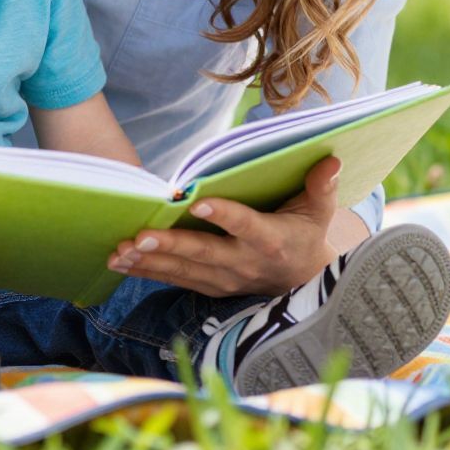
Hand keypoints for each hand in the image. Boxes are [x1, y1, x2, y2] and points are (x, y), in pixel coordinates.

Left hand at [106, 157, 342, 296]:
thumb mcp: (320, 211)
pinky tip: (119, 262)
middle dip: (171, 246)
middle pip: (204, 254)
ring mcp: (224, 279)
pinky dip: (146, 272)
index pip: (245, 226)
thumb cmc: (306, 234)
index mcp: (271, 241)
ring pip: (183, 270)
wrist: (302, 282)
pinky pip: (174, 280)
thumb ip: (322, 187)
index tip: (197, 203)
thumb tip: (331, 161)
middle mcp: (244, 264)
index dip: (224, 216)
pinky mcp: (208, 288)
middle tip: (139, 237)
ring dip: (149, 262)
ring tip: (119, 251)